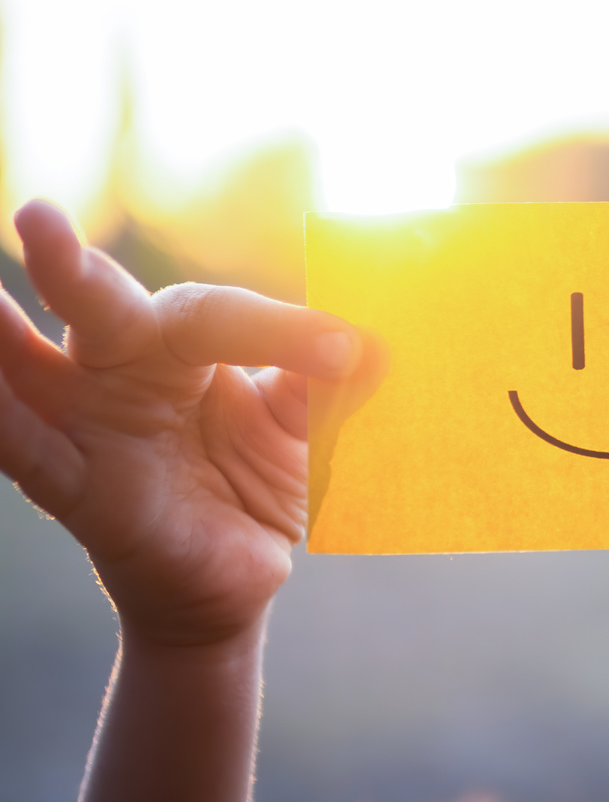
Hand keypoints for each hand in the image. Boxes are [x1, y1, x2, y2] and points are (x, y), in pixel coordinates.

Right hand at [0, 201, 362, 646]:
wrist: (235, 581)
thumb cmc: (259, 486)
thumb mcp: (305, 435)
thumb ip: (330, 388)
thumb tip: (377, 342)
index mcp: (183, 346)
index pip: (216, 316)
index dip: (282, 331)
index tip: (347, 352)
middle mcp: (124, 371)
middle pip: (104, 311)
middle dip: (73, 269)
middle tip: (42, 220)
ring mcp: (90, 427)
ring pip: (38, 370)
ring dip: (4, 338)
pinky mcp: (76, 489)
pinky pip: (28, 454)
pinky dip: (5, 424)